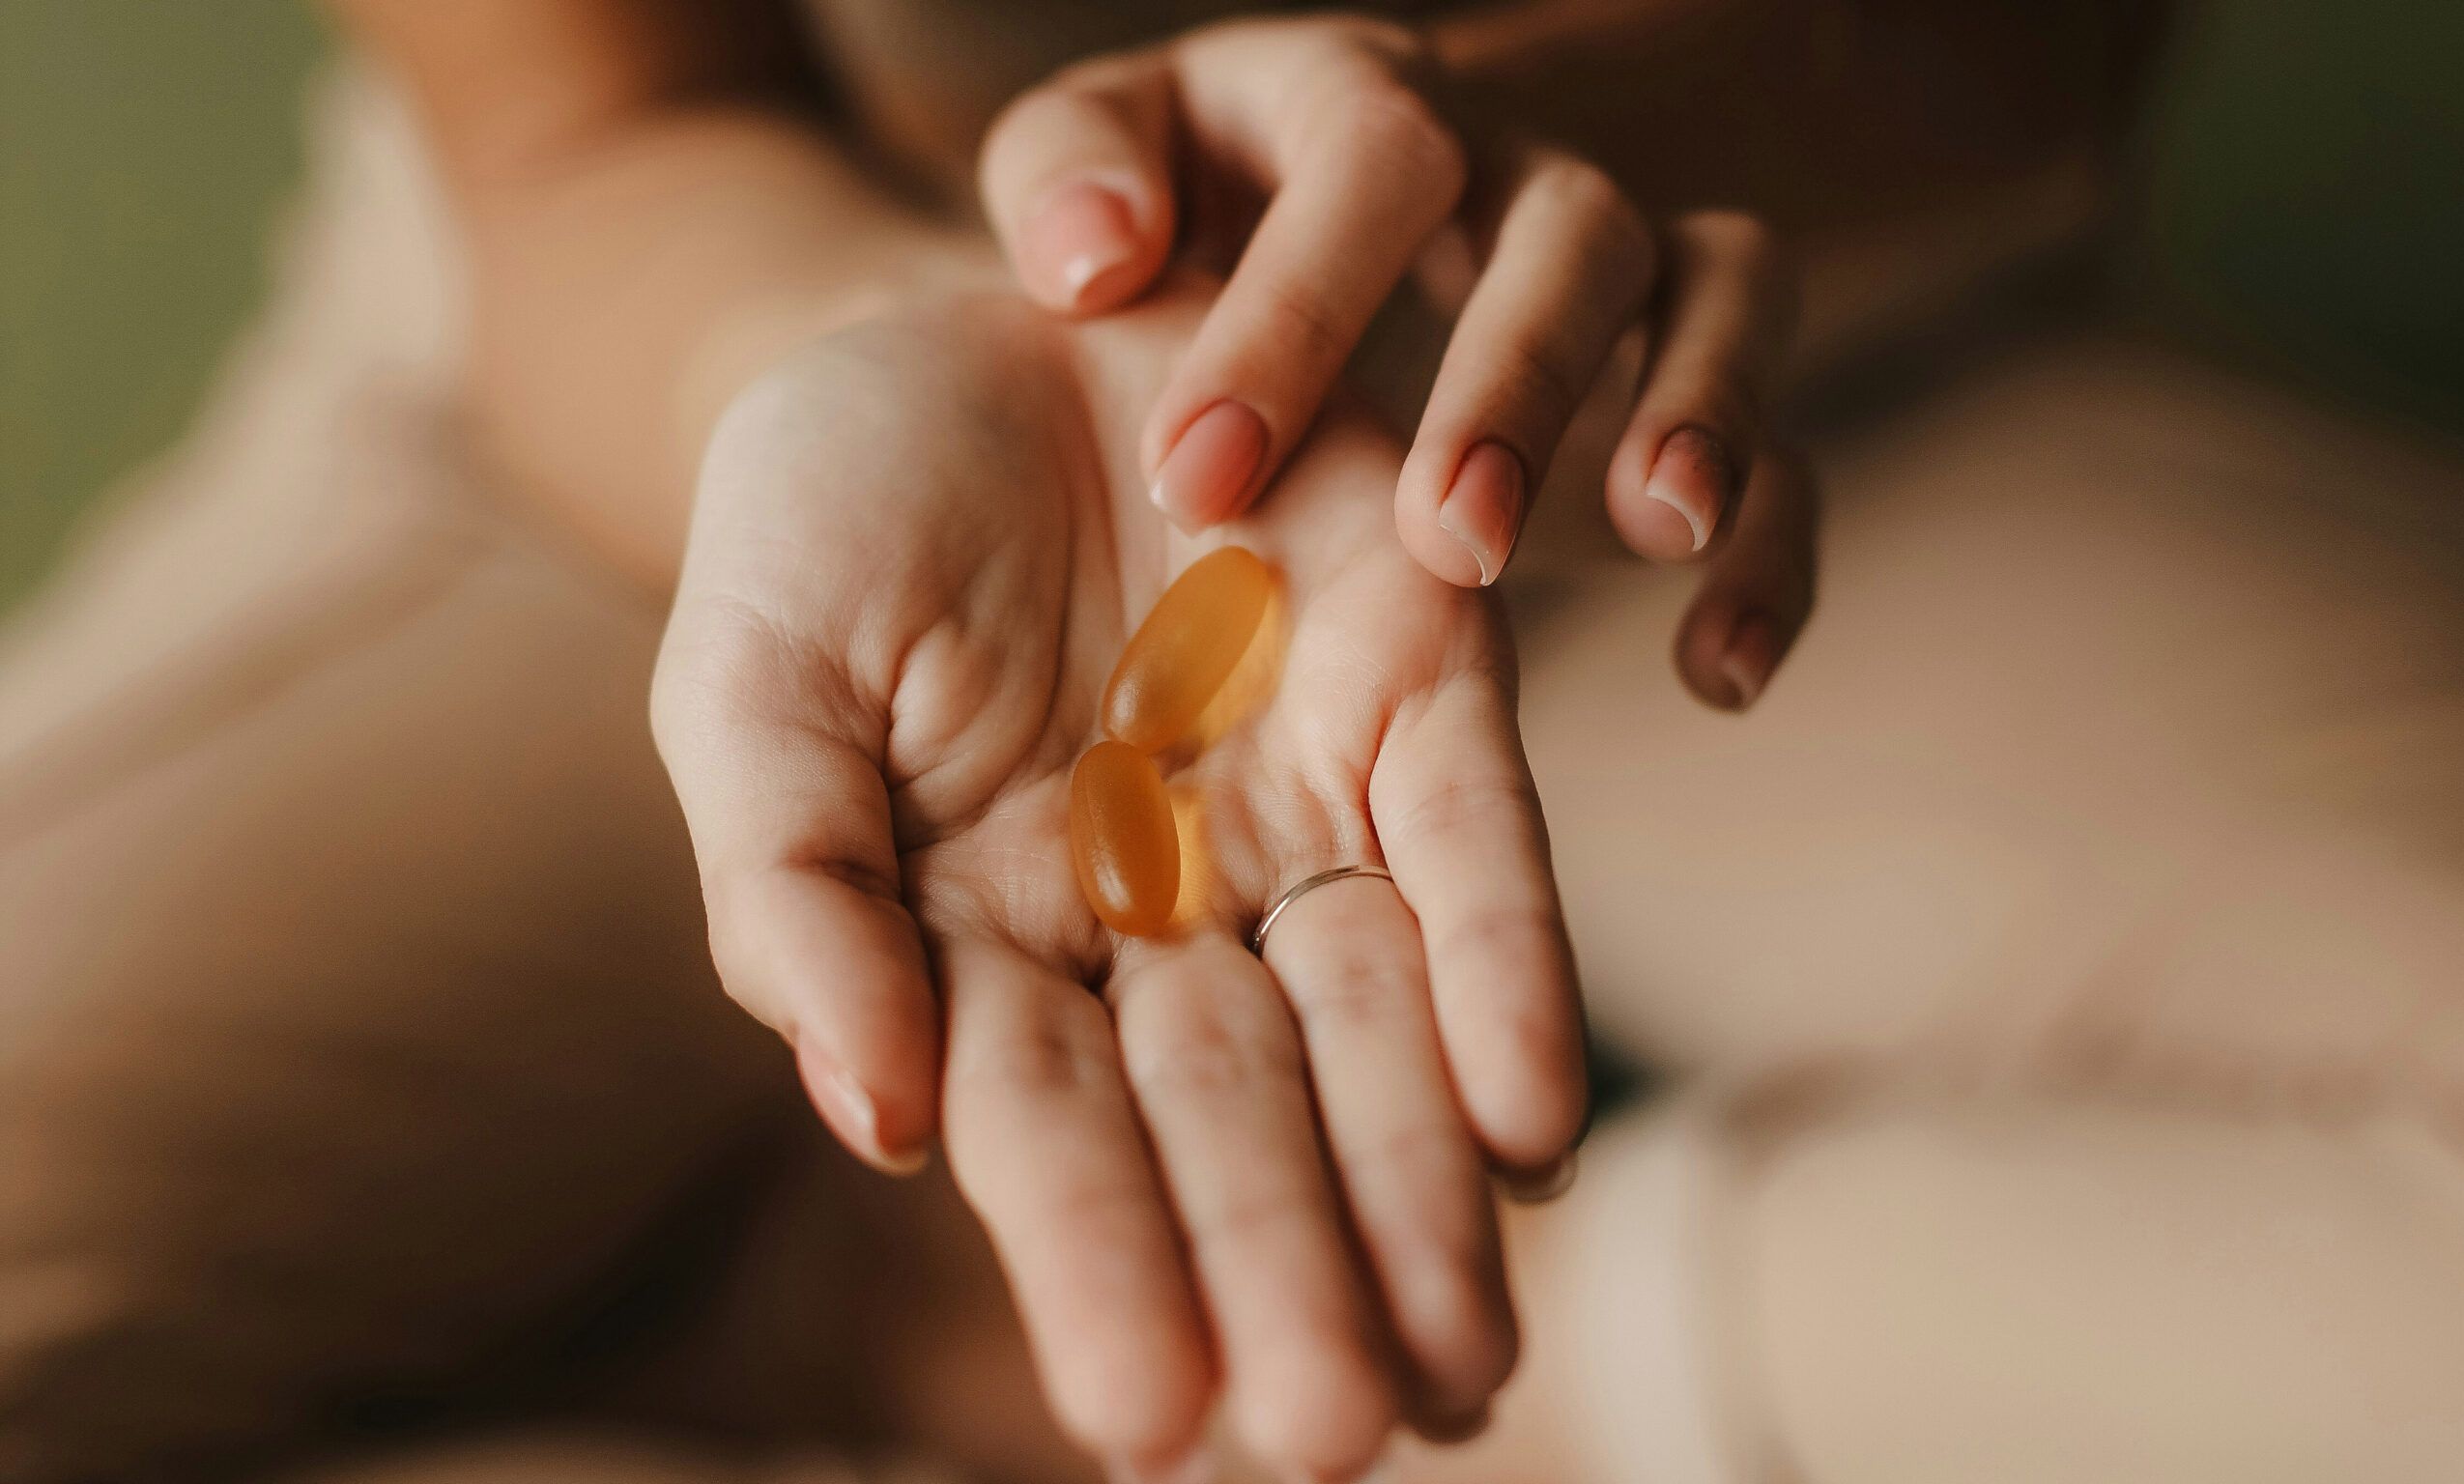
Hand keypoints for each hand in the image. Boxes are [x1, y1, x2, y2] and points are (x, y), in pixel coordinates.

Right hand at [651, 282, 1585, 1477]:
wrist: (966, 311)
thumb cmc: (821, 513)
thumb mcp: (750, 687)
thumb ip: (793, 894)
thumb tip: (870, 1117)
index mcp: (982, 933)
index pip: (1046, 1130)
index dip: (1099, 1263)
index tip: (1149, 1417)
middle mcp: (1155, 903)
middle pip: (1229, 1114)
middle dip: (1281, 1269)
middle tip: (1334, 1435)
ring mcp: (1289, 800)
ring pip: (1368, 1022)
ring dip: (1416, 1188)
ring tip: (1462, 1366)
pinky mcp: (1409, 678)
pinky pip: (1471, 842)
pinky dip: (1508, 972)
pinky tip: (1530, 1123)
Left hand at [977, 14, 1815, 706]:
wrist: (1350, 199)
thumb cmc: (1206, 201)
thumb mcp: (1123, 155)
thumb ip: (1072, 178)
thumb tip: (1095, 259)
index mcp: (1368, 109)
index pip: (1369, 159)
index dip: (1296, 310)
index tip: (1197, 480)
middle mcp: (1522, 175)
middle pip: (1573, 229)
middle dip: (1521, 380)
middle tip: (1447, 536)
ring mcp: (1636, 275)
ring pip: (1730, 293)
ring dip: (1708, 410)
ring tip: (1662, 534)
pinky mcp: (1694, 388)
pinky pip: (1792, 452)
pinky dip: (1773, 557)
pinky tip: (1717, 673)